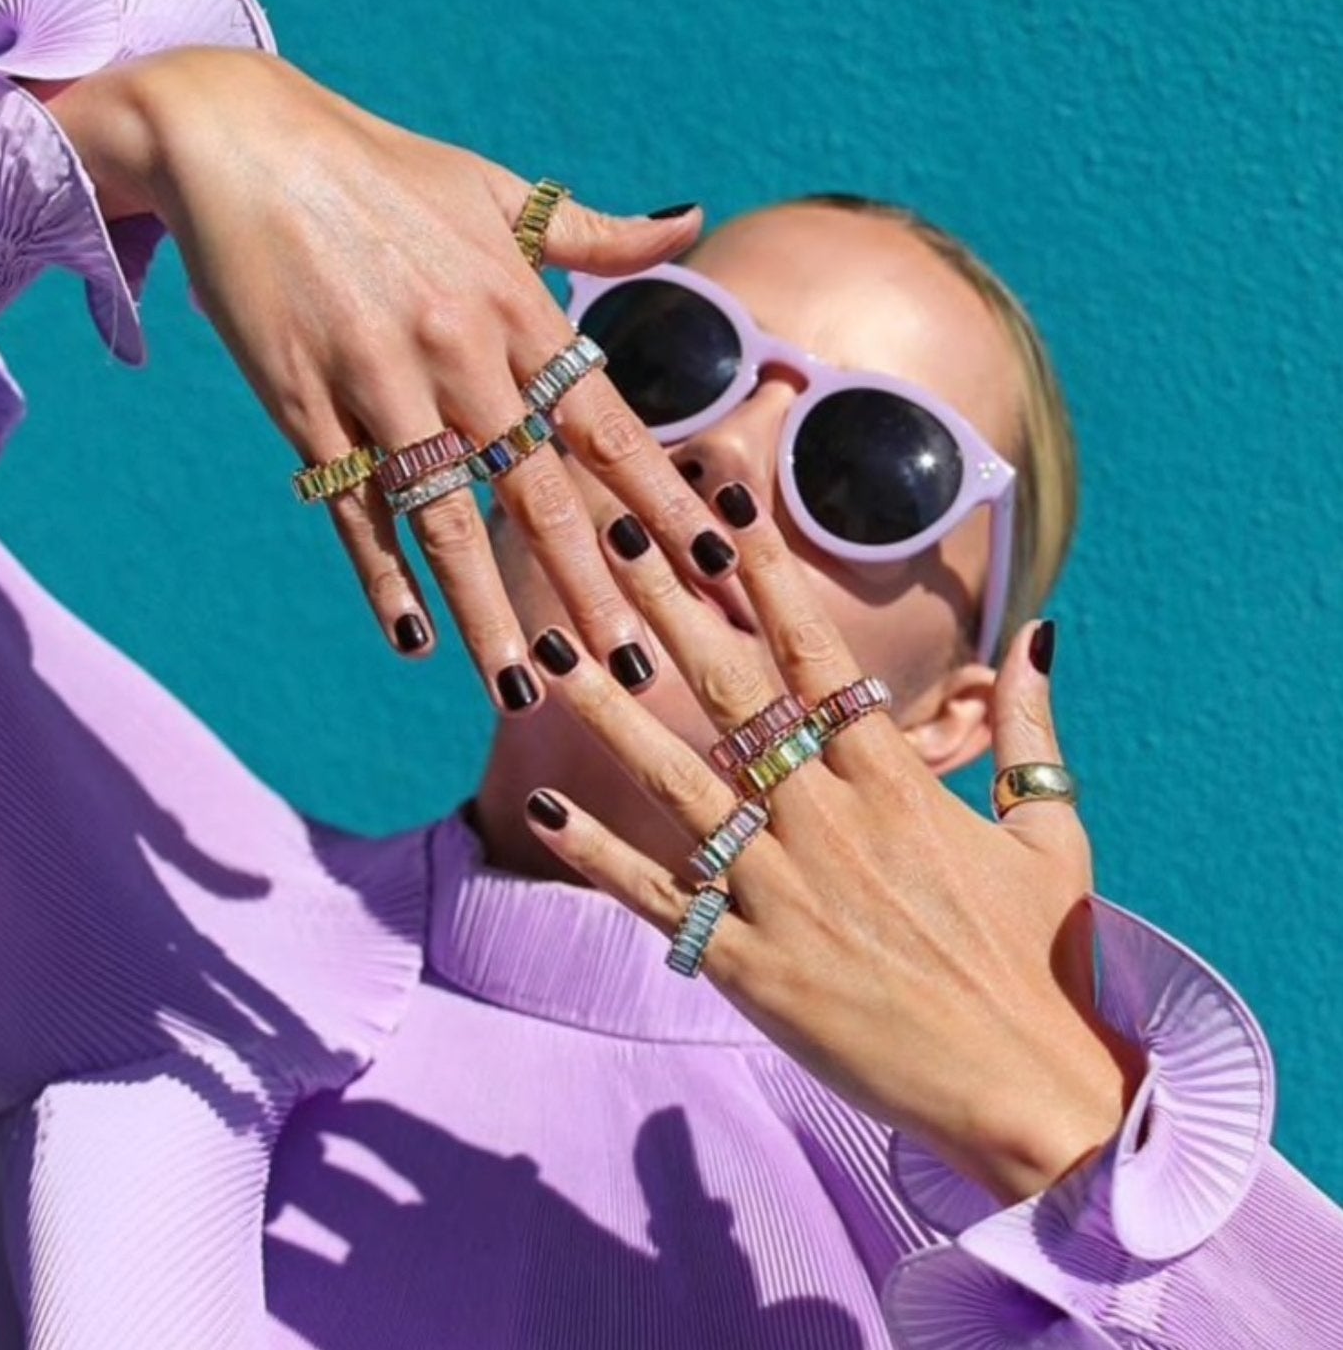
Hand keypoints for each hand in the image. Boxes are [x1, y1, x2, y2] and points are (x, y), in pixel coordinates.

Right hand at [44, 48, 736, 708]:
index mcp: (517, 305)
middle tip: (634, 668)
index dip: (662, 499)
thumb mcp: (495, 187)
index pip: (608, 425)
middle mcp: (460, 351)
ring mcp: (380, 381)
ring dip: (488, 613)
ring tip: (522, 692)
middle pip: (539, 492)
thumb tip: (693, 221)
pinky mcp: (305, 404)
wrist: (239, 138)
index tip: (712, 562)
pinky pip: (352, 508)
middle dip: (590, 588)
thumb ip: (595, 229)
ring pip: (447, 519)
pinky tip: (411, 640)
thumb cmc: (381, 168)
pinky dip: (382, 576)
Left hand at [523, 483, 1143, 1203]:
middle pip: (732, 689)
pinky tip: (541, 805)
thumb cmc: (1048, 961)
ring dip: (608, 710)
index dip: (765, 570)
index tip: (721, 504)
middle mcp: (829, 820)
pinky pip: (659, 897)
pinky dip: (596, 853)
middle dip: (668, 602)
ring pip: (677, 781)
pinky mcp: (751, 965)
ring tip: (552, 648)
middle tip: (611, 529)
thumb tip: (1040, 632)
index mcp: (896, 781)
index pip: (816, 652)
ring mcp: (784, 891)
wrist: (1030, 1092)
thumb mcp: (1053, 833)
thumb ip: (1031, 729)